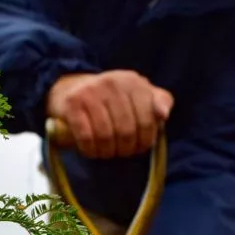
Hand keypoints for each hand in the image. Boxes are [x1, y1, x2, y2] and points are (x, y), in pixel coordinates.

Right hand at [47, 70, 172, 158]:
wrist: (70, 88)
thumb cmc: (110, 100)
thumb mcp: (138, 96)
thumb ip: (158, 102)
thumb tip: (164, 113)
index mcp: (133, 82)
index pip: (148, 120)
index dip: (146, 140)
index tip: (139, 147)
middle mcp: (113, 82)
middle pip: (127, 131)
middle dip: (125, 149)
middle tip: (120, 152)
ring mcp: (91, 91)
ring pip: (106, 136)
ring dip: (106, 152)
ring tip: (106, 152)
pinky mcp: (73, 103)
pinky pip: (86, 137)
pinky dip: (90, 150)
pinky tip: (91, 150)